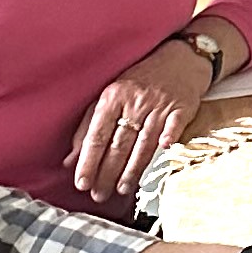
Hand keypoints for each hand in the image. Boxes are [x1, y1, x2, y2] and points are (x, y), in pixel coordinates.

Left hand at [67, 40, 213, 206]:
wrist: (179, 58)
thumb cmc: (139, 80)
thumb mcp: (110, 97)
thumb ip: (88, 128)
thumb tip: (69, 160)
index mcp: (112, 96)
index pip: (97, 135)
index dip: (88, 161)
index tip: (81, 183)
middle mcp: (135, 101)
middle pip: (119, 144)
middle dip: (107, 172)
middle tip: (99, 194)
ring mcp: (160, 104)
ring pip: (144, 142)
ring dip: (133, 168)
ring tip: (121, 189)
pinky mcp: (182, 107)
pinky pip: (174, 125)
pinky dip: (169, 138)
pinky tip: (164, 152)